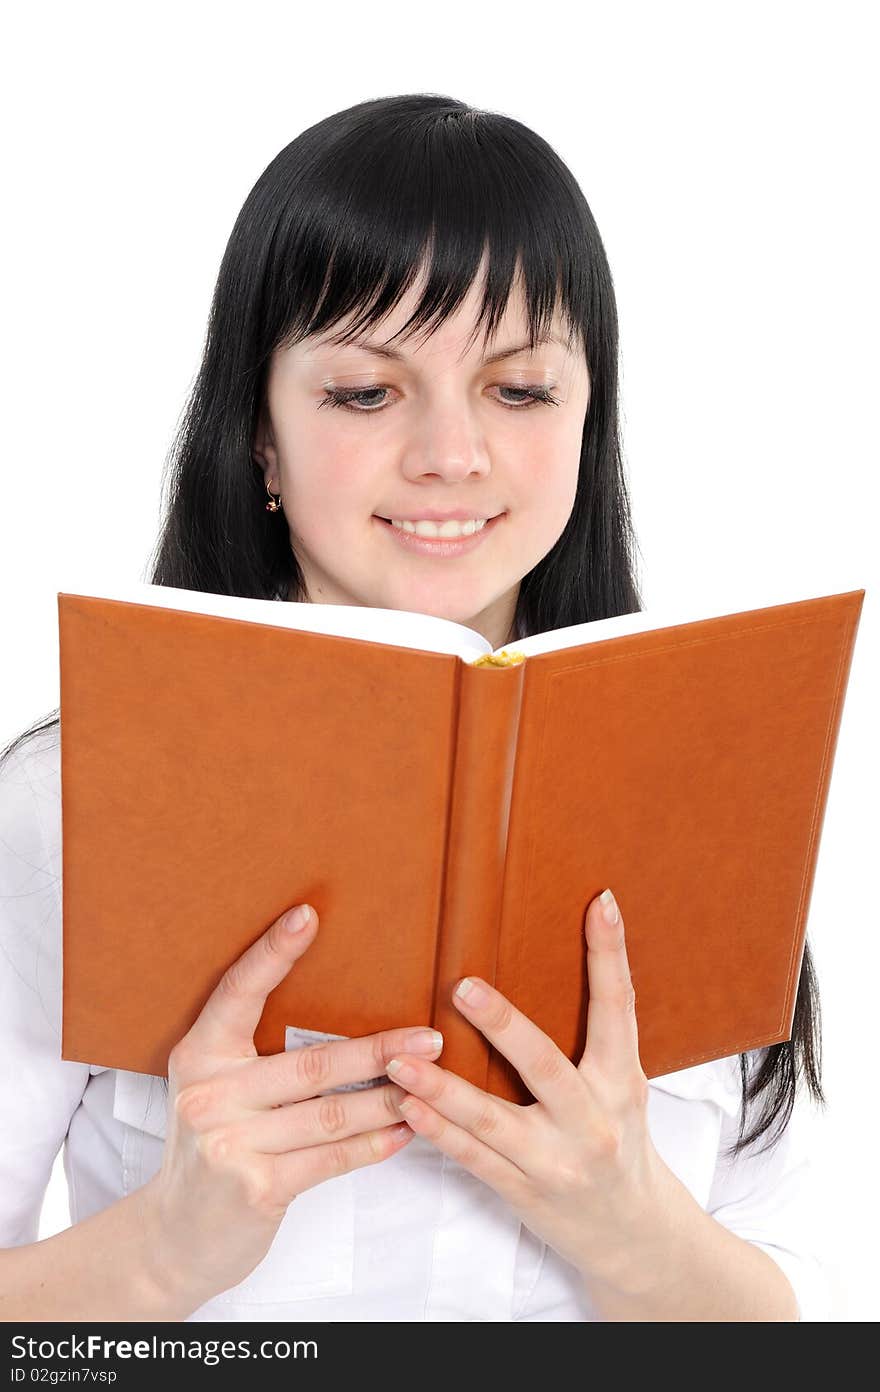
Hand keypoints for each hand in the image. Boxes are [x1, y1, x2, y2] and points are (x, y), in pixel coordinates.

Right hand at [139, 903, 441, 1309]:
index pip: (239, 993)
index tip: (308, 914)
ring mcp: (229, 1144)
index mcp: (199, 1055)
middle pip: (310, 1064)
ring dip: (389, 1099)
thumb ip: (254, 1055)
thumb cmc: (211, 1147)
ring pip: (330, 1114)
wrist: (172, 1237)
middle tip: (429, 1039)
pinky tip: (405, 1133)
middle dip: (378, 1051)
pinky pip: (330, 1158)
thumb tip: (338, 1012)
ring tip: (432, 1085)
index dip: (273, 953)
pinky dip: (373, 1145)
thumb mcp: (214, 1090)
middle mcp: (209, 1095)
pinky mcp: (254, 1188)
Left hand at [379, 889, 668, 1288]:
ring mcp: (556, 1162)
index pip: (619, 1008)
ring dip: (442, 1088)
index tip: (601, 902)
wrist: (637, 1237)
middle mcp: (593, 1121)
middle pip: (546, 1066)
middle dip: (504, 1026)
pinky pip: (474, 1159)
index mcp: (622, 1083)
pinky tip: (407, 1105)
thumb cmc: (621, 1144)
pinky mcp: (524, 1192)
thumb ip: (596, 1038)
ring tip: (400, 1058)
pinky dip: (438, 1131)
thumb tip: (557, 959)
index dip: (610, 954)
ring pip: (493, 1121)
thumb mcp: (622, 1089)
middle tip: (463, 986)